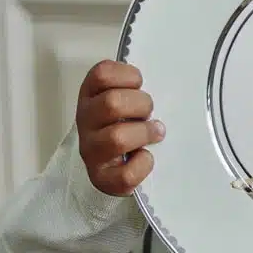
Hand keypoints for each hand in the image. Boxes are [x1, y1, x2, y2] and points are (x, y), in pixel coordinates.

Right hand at [76, 60, 164, 195]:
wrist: (113, 166)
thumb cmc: (126, 125)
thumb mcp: (126, 100)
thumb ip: (135, 88)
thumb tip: (167, 79)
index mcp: (91, 96)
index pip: (102, 74)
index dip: (128, 76)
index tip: (139, 85)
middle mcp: (85, 121)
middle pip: (112, 103)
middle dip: (142, 105)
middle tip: (149, 113)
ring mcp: (91, 150)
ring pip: (117, 138)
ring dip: (144, 133)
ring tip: (155, 133)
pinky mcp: (101, 178)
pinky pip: (126, 173)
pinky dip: (143, 164)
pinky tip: (145, 157)